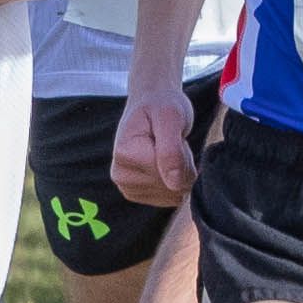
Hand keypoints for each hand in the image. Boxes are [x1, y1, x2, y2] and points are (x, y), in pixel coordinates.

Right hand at [112, 76, 196, 207]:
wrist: (151, 103)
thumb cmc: (161, 106)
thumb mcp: (171, 117)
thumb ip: (171, 150)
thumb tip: (174, 184)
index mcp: (125, 153)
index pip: (169, 173)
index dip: (182, 156)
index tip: (174, 136)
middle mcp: (120, 174)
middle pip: (171, 187)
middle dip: (182, 166)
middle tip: (173, 142)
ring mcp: (127, 186)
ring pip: (173, 196)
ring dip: (180, 174)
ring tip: (169, 150)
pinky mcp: (136, 194)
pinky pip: (170, 200)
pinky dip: (177, 183)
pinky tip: (167, 164)